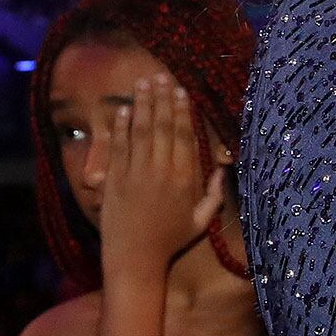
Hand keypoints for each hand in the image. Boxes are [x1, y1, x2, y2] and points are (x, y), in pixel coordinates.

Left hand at [99, 75, 226, 273]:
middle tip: (161, 77)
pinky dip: (120, 128)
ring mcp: (136, 173)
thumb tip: (220, 170)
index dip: (182, 111)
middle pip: (162, 127)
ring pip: (140, 131)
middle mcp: (161, 170)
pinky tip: (123, 111)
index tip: (181, 92)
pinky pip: (119, 148)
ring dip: (141, 105)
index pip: (183, 136)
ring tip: (142, 84)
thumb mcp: (201, 222)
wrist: (135, 258)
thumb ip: (213, 195)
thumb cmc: (170, 241)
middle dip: (161, 99)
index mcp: (184, 178)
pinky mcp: (115, 180)